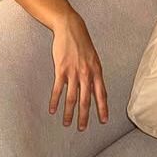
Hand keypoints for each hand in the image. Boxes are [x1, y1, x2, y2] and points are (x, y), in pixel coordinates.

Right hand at [50, 14, 108, 131]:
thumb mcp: (94, 59)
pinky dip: (55, 101)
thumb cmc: (83, 43)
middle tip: (82, 128)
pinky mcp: (61, 69)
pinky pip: (58, 89)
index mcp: (97, 71)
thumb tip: (95, 89)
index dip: (102, 108)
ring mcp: (73, 72)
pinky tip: (53, 110)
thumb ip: (94, 74)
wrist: (71, 28)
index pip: (101, 94)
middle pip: (86, 100)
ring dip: (69, 112)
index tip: (103, 120)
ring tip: (67, 123)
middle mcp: (87, 74)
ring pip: (72, 97)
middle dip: (85, 116)